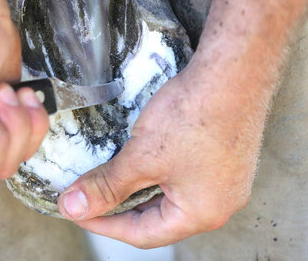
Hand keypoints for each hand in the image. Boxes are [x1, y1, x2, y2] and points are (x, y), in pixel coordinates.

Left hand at [57, 61, 266, 247]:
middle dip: (122, 207)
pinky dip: (158, 173)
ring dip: (139, 189)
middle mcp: (220, 204)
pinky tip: (141, 158)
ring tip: (111, 176)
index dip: (104, 225)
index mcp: (201, 214)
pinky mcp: (226, 157)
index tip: (78, 211)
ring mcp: (228, 180)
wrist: (232, 72)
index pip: (143, 235)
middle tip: (90, 194)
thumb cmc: (195, 114)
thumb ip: (107, 186)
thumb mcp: (141, 156)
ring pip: (171, 195)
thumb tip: (75, 206)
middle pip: (159, 217)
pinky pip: (186, 176)